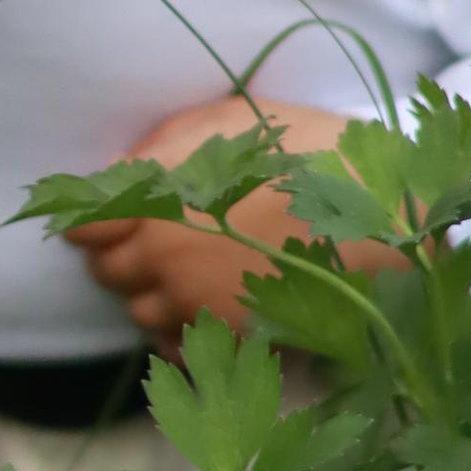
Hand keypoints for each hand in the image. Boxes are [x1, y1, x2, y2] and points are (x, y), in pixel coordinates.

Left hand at [62, 93, 363, 347]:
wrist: (385, 210)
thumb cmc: (307, 149)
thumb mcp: (228, 121)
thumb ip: (162, 148)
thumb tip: (117, 172)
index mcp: (159, 204)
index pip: (84, 226)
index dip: (89, 217)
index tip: (102, 212)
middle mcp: (168, 263)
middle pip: (107, 273)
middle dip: (119, 253)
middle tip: (149, 234)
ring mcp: (201, 307)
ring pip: (139, 314)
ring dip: (148, 293)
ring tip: (182, 269)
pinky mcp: (236, 339)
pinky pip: (181, 349)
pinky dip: (180, 332)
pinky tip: (203, 305)